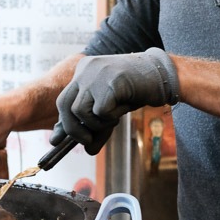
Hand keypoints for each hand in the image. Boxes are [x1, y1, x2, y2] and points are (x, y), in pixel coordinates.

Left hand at [51, 48, 178, 154]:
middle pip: (64, 105)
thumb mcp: (111, 107)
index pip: (63, 100)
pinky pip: (100, 112)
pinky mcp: (109, 82)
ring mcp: (96, 74)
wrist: (163, 74)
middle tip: (88, 141)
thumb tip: (87, 149)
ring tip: (114, 117)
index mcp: (83, 70)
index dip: (62, 122)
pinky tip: (124, 107)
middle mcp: (86, 69)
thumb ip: (96, 124)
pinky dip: (112, 117)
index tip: (56, 140)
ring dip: (97, 124)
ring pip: (80, 111)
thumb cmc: (137, 90)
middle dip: (73, 129)